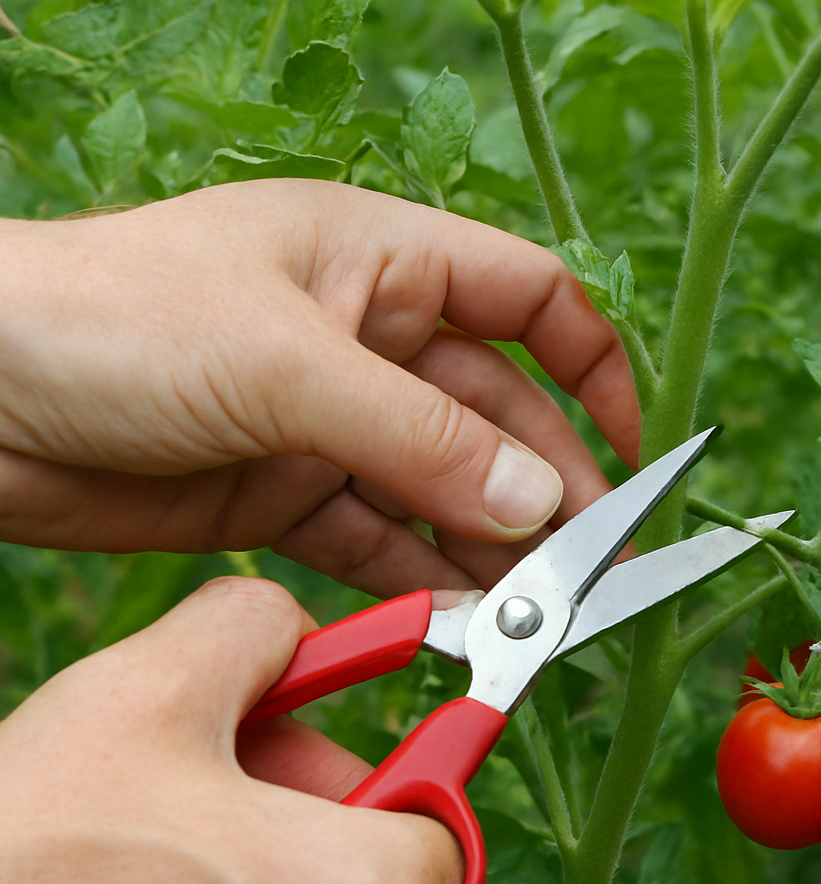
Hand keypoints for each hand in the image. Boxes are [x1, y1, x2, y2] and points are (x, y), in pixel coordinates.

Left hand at [0, 180, 639, 595]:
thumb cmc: (113, 319)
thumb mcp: (288, 365)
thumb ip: (423, 438)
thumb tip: (543, 502)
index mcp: (381, 259)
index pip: (528, 298)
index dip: (592, 366)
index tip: (633, 447)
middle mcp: (368, 338)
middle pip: (496, 412)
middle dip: (547, 484)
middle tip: (587, 568)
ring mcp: (326, 422)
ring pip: (442, 486)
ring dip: (490, 543)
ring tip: (533, 608)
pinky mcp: (281, 494)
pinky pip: (378, 538)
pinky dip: (419, 576)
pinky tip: (456, 613)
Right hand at [0, 577, 459, 883]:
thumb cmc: (22, 865)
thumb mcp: (140, 692)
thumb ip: (254, 627)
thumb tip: (292, 622)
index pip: (439, 818)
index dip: (381, 769)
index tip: (322, 753)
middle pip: (373, 879)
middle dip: (300, 816)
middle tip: (204, 789)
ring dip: (250, 879)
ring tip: (144, 855)